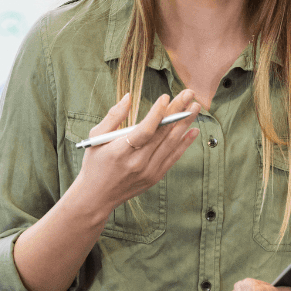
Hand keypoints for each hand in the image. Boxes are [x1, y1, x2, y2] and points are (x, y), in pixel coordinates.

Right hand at [77, 90, 199, 215]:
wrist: (96, 196)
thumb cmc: (94, 163)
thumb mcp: (96, 137)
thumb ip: (113, 116)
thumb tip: (128, 96)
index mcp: (120, 152)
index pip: (144, 131)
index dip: (157, 114)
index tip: (166, 97)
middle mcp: (137, 163)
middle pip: (162, 134)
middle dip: (177, 112)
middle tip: (189, 94)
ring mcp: (148, 172)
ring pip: (171, 144)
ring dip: (185, 124)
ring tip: (195, 107)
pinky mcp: (155, 177)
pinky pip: (173, 157)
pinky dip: (184, 143)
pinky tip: (193, 129)